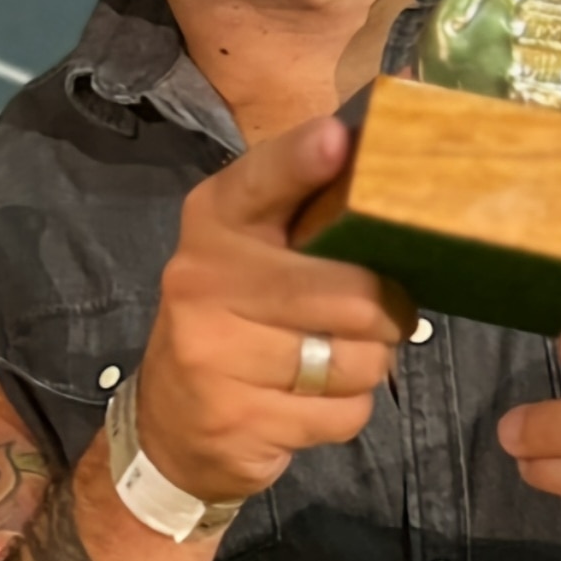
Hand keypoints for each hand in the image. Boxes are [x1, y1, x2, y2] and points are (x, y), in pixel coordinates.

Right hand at [133, 118, 415, 504]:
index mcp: (216, 221)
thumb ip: (309, 211)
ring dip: (367, 368)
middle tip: (378, 318)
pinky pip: (343, 414)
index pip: (262, 181)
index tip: (336, 140)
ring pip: (357, 361)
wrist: (171, 420)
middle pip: (353, 295)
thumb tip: (385, 163)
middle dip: (389, 315)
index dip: (302, 162)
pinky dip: (344, 413)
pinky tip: (309, 402)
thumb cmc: (237, 317)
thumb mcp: (255, 251)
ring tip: (334, 362)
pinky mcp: (236, 418)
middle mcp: (204, 278)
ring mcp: (213, 352)